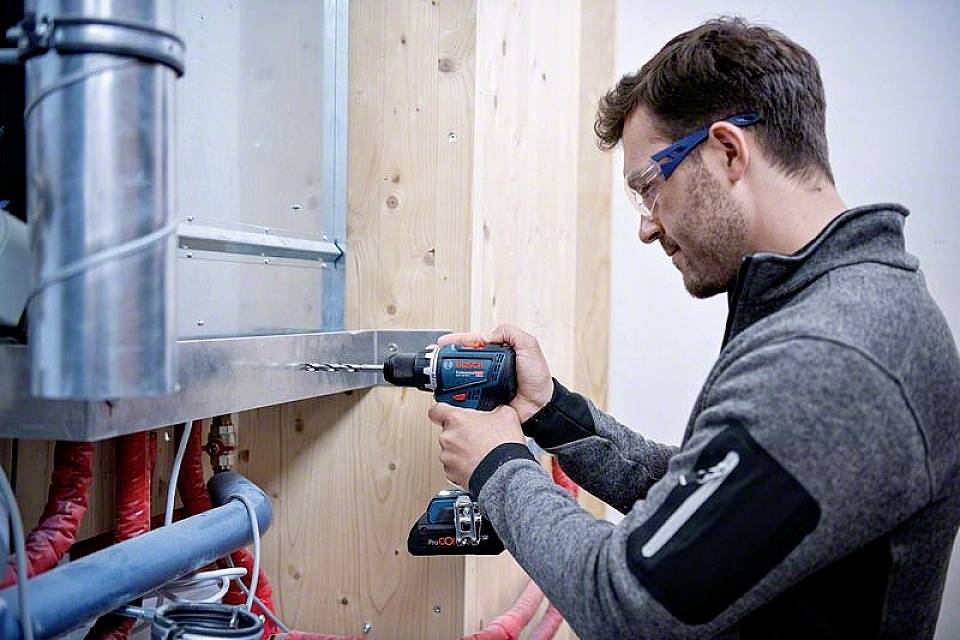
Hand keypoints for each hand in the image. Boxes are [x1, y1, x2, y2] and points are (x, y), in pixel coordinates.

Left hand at [428, 403, 524, 487]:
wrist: (504, 473)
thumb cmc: (502, 446)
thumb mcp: (506, 415)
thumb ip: (496, 410)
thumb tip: (499, 412)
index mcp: (456, 419)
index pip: (437, 410)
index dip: (442, 410)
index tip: (448, 412)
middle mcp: (447, 438)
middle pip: (449, 432)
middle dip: (462, 433)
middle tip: (478, 435)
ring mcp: (448, 457)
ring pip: (451, 451)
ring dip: (463, 451)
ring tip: (481, 452)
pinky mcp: (451, 474)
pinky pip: (455, 467)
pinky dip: (464, 466)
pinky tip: (479, 464)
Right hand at [437, 324, 553, 422]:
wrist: (541, 407)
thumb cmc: (538, 379)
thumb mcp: (529, 346)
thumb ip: (510, 333)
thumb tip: (486, 335)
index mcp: (500, 352)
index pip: (474, 343)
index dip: (458, 341)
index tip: (444, 342)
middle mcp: (491, 367)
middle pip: (464, 359)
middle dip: (449, 358)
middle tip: (437, 359)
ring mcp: (486, 383)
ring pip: (463, 377)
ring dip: (451, 376)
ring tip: (440, 374)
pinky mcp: (484, 399)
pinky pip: (468, 395)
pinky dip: (458, 393)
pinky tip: (450, 392)